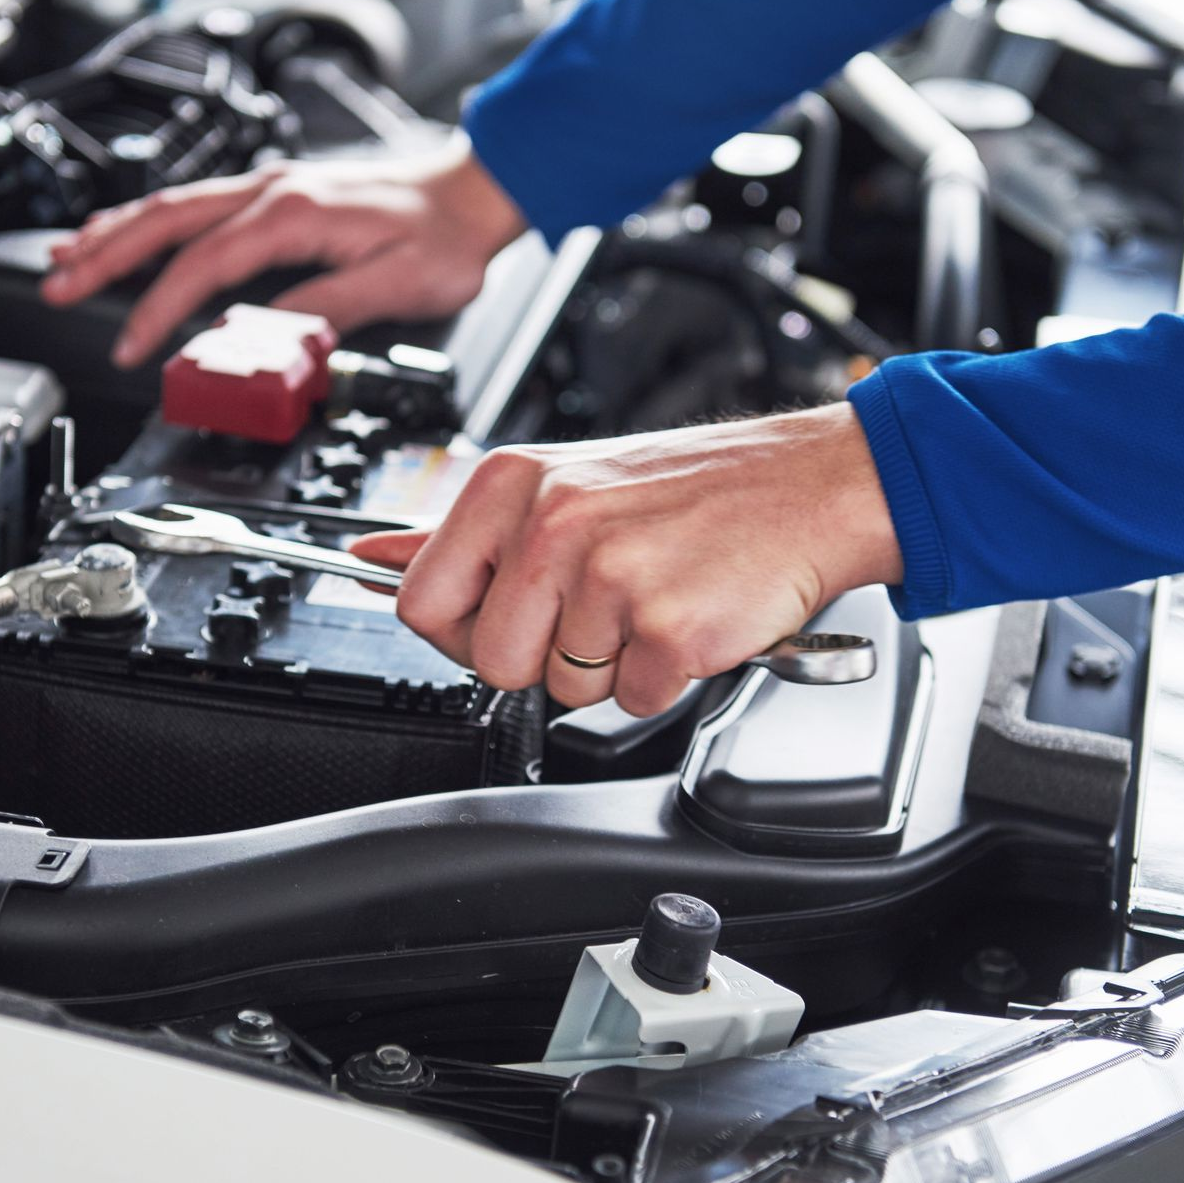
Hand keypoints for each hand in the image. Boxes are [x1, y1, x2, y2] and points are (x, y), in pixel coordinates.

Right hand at [40, 133, 526, 367]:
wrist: (472, 194)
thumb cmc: (444, 239)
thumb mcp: (396, 286)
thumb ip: (328, 311)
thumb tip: (271, 338)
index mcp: (294, 214)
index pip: (204, 265)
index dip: (159, 308)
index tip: (132, 346)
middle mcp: (273, 192)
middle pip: (165, 220)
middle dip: (103, 254)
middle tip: (55, 286)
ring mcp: (271, 188)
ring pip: (172, 205)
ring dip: (115, 232)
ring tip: (66, 258)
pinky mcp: (277, 196)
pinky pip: (196, 204)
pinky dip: (151, 222)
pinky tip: (128, 234)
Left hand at [348, 405, 902, 716]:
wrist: (809, 487)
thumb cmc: (691, 491)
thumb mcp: (562, 483)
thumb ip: (462, 532)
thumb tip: (374, 558)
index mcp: (513, 484)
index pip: (421, 601)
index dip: (462, 631)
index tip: (509, 616)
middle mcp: (553, 522)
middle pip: (490, 661)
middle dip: (544, 655)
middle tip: (601, 607)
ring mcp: (611, 576)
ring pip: (565, 688)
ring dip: (612, 665)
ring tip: (654, 600)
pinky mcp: (669, 628)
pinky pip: (635, 699)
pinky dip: (666, 676)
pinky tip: (690, 616)